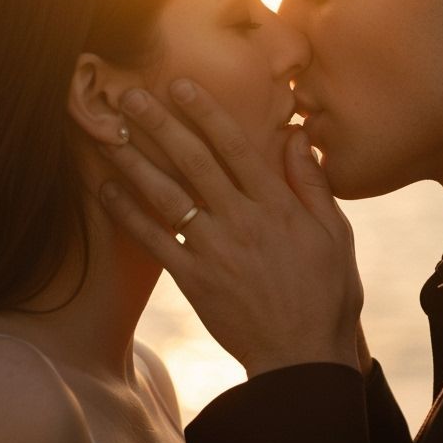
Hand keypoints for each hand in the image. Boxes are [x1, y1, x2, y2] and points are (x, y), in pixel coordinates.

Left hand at [99, 80, 363, 377]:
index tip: (181, 84)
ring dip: (135, 161)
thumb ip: (311, 182)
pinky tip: (106, 190)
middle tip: (129, 94)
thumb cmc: (326, 293)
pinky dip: (128, 214)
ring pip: (167, 195)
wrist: (302, 358)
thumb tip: (297, 135)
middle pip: (193, 161)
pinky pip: (154, 241)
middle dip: (159, 124)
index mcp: (277, 205)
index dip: (206, 112)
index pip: (235, 147)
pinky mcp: (193, 279)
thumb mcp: (335, 233)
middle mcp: (241, 220)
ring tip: (107, 134)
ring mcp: (213, 250)